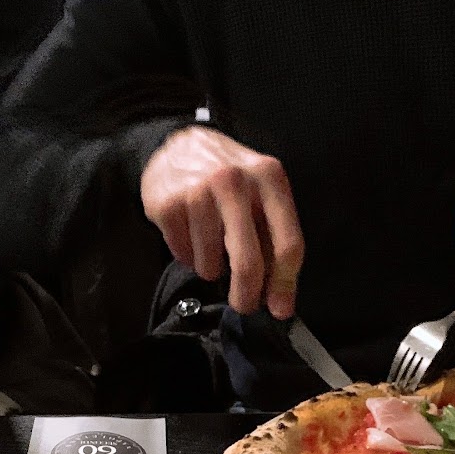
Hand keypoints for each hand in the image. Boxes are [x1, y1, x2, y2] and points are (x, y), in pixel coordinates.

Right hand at [140, 127, 304, 318]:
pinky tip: (190, 236)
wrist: (177, 144)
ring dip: (212, 270)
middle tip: (244, 305)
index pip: (287, 243)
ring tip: (211, 248)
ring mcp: (198, 192)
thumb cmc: (227, 177)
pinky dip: (189, 257)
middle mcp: (235, 182)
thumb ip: (274, 239)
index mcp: (269, 178)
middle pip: (248, 261)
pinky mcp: (168, 204)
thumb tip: (280, 299)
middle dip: (247, 294)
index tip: (280, 309)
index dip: (285, 284)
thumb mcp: (260, 192)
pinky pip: (184, 255)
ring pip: (211, 265)